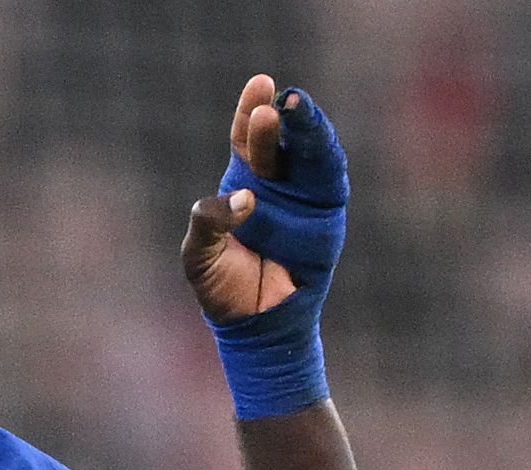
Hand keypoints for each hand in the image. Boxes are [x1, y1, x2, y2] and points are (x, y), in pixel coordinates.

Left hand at [181, 75, 347, 419]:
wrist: (254, 324)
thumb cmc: (222, 288)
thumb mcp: (200, 255)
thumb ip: (209, 222)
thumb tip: (244, 199)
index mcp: (242, 181)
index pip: (245, 136)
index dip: (250, 110)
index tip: (258, 85)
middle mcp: (276, 181)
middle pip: (278, 138)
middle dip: (276, 118)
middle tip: (273, 103)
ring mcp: (304, 195)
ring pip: (309, 152)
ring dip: (306, 130)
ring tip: (297, 111)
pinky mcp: (327, 214)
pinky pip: (330, 180)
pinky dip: (325, 161)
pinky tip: (316, 147)